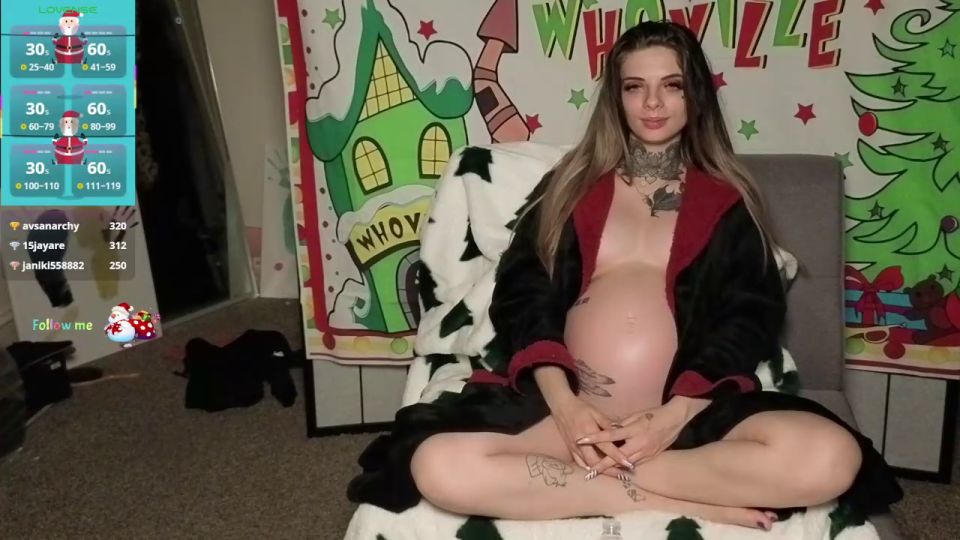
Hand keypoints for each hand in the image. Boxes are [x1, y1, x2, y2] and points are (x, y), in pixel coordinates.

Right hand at [549, 395, 633, 473]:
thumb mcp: (597, 412)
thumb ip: (608, 424)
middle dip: (609, 470)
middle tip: (623, 475)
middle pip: (596, 462)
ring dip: (600, 471)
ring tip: (613, 475)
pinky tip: (597, 472)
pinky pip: (579, 463)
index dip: (618, 457)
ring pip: (587, 465)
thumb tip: (621, 433)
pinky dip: (589, 469)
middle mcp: (581, 443)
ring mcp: (574, 448)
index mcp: (589, 431)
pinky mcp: (570, 449)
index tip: (628, 464)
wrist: (562, 406)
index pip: (606, 447)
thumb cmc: (581, 408)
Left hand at [577, 398, 705, 478]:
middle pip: (616, 457)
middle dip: (602, 465)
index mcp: (634, 430)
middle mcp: (639, 444)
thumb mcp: (636, 415)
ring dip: (612, 469)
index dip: (595, 438)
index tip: (581, 440)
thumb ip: (621, 424)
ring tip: (599, 473)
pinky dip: (624, 468)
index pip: (610, 434)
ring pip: (625, 464)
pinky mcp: (651, 457)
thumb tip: (608, 430)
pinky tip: (615, 471)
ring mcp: (646, 453)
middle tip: (589, 471)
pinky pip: (635, 464)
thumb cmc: (654, 415)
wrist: (675, 420)